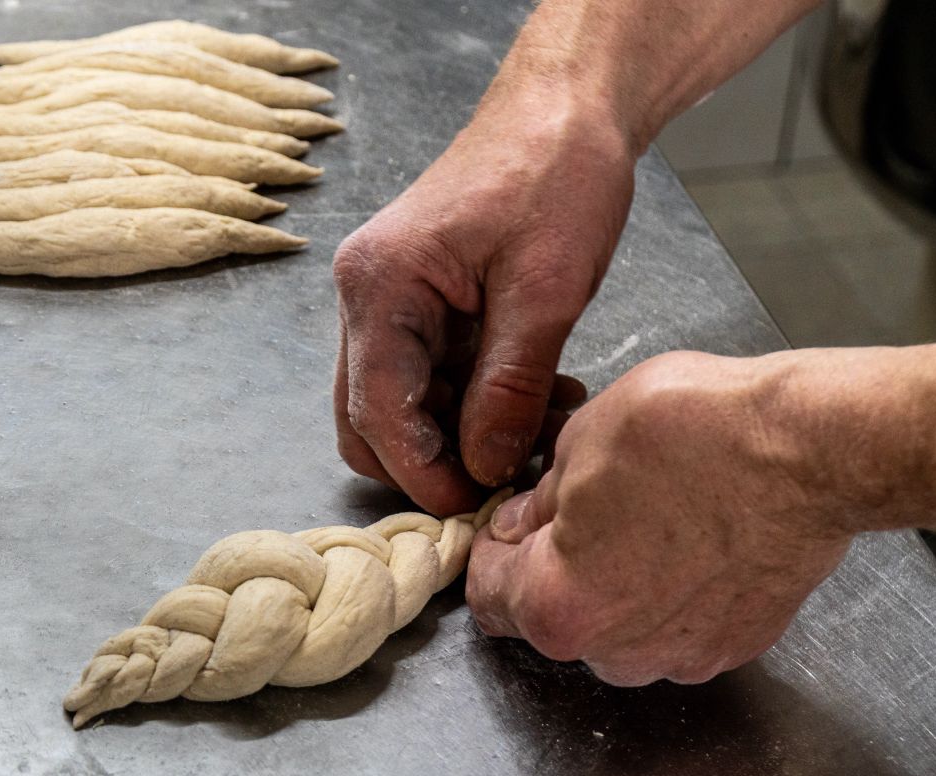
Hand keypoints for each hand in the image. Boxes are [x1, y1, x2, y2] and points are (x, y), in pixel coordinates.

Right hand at [333, 87, 635, 515]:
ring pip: (405, 407)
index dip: (424, 472)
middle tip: (507, 475)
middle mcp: (369, 298)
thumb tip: (483, 467)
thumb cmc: (555, 174)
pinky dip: (479, 404)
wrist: (566, 109)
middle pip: (371, 419)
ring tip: (543, 428)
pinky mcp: (424, 307)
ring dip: (465, 434)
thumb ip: (508, 387)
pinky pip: (435, 381)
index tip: (476, 506)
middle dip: (434, 460)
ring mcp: (393, 303)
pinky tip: (538, 399)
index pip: (377, 412)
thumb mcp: (544, 290)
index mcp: (380, 286)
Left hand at [466, 350, 855, 684]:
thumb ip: (537, 501)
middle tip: (579, 508)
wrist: (809, 450)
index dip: (489, 547)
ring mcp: (679, 657)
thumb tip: (523, 522)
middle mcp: (614, 652)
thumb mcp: (578, 443)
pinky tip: (689, 537)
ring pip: (614, 626)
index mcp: (557, 606)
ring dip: (613, 583)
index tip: (506, 522)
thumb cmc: (695, 436)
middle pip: (551, 614)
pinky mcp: (732, 648)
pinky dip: (670, 592)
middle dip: (552, 565)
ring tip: (644, 517)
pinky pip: (673, 626)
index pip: (486, 593)